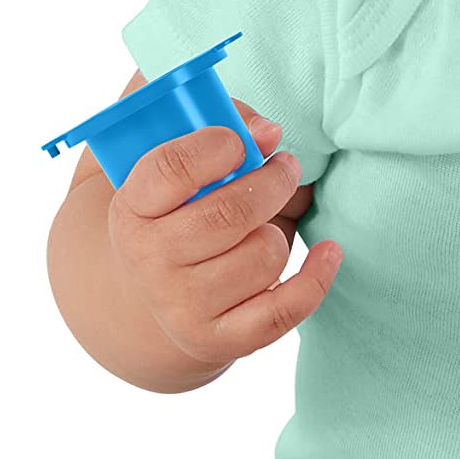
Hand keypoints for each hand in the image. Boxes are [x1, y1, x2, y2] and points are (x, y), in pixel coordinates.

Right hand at [106, 95, 339, 380]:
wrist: (150, 294)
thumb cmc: (173, 211)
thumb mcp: (166, 162)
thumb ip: (206, 119)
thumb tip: (265, 131)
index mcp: (131, 208)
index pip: (170, 169)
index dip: (215, 146)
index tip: (241, 141)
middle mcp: (150, 260)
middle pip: (229, 215)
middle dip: (272, 182)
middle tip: (286, 167)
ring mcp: (183, 305)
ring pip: (264, 257)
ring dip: (280, 231)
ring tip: (268, 223)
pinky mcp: (219, 338)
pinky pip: (282, 311)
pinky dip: (315, 279)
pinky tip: (328, 251)